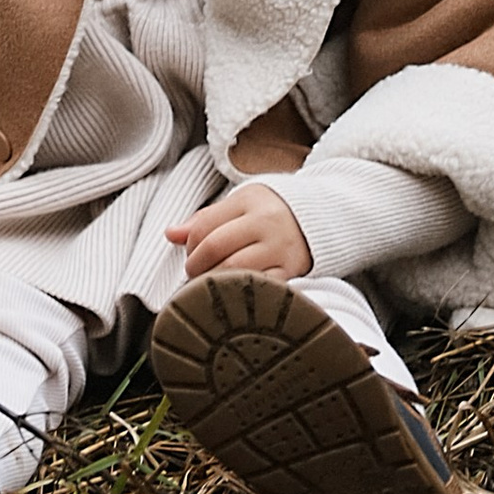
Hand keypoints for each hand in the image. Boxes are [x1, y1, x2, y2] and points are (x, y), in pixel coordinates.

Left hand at [167, 180, 310, 282]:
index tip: (191, 255)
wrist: (323, 217)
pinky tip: (235, 292)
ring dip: (215, 281)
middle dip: (197, 266)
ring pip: (235, 270)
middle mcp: (265, 223)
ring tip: (212, 284)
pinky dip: (242, 292)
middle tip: (195, 274)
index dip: (190, 246)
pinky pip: (260, 286)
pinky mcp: (292, 271)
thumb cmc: (272, 211)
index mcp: (249, 201)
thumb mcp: (241, 204)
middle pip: (216, 248)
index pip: (205, 226)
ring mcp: (280, 248)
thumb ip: (206, 219)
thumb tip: (170, 234)